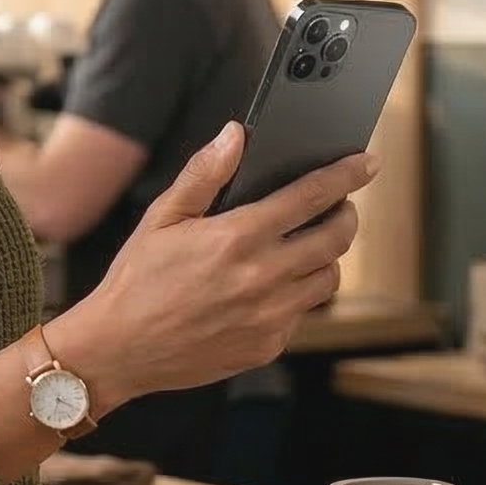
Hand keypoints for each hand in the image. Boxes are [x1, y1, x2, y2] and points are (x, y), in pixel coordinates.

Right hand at [53, 122, 373, 406]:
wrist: (119, 350)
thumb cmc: (137, 280)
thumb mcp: (162, 218)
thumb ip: (204, 174)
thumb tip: (236, 134)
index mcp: (237, 237)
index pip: (310, 197)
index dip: (345, 176)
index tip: (366, 164)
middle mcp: (262, 277)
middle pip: (335, 238)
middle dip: (345, 216)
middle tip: (338, 208)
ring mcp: (269, 316)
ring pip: (328, 278)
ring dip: (327, 257)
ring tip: (308, 246)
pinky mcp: (268, 345)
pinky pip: (303, 314)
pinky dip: (299, 294)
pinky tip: (275, 286)